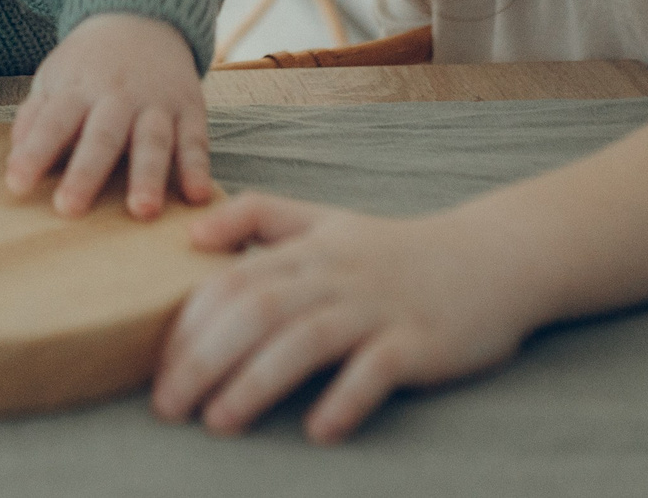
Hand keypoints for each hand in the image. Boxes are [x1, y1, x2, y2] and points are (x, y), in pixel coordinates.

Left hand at [4, 12, 212, 218]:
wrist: (141, 18)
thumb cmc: (89, 63)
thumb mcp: (54, 78)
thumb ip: (35, 116)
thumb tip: (15, 158)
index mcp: (78, 89)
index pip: (52, 123)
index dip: (34, 153)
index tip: (17, 186)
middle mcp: (117, 97)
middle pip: (101, 137)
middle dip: (86, 173)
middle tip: (70, 209)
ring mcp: (156, 103)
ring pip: (152, 141)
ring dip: (148, 176)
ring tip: (142, 211)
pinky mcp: (190, 109)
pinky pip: (195, 141)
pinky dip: (198, 168)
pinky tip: (196, 196)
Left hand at [150, 194, 533, 441]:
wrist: (493, 259)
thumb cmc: (395, 250)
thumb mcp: (325, 219)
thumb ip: (260, 217)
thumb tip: (192, 234)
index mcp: (307, 249)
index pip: (231, 281)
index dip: (188, 323)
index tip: (155, 366)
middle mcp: (335, 274)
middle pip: (255, 309)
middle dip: (203, 358)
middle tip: (167, 406)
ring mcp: (378, 307)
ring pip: (306, 339)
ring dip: (256, 383)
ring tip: (219, 422)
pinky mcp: (419, 341)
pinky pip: (376, 370)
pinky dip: (346, 399)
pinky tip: (318, 430)